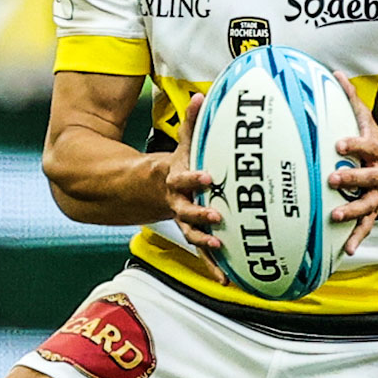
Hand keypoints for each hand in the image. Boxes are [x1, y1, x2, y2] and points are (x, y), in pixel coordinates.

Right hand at [163, 93, 225, 281]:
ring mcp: (184, 221)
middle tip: (217, 216)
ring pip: (194, 235)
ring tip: (221, 250)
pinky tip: (227, 281)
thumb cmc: (177, 164)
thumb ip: (191, 123)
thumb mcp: (183, 144)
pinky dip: (213, 267)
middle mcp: (178, 203)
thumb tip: (200, 96)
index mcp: (177, 180)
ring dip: (207, 243)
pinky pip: (203, 253)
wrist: (149, 190)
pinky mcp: (193, 234)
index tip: (207, 176)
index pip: (184, 177)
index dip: (194, 177)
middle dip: (201, 214)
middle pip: (187, 210)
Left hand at [325, 72, 377, 255]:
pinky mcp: (375, 210)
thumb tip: (335, 74)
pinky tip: (347, 250)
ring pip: (366, 204)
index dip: (353, 144)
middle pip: (366, 177)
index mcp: (376, 151)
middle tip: (333, 179)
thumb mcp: (368, 121)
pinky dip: (357, 238)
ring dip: (351, 211)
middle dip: (350, 179)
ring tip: (335, 216)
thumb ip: (350, 99)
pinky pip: (366, 226)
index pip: (365, 145)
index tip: (339, 143)